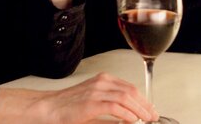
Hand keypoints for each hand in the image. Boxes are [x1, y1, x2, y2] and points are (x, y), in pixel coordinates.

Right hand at [0, 73, 156, 123]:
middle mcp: (101, 82)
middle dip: (145, 105)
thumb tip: (129, 115)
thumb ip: (110, 105)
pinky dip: (127, 114)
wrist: (48, 108)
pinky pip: (115, 107)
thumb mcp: (93, 101)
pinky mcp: (91, 103)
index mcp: (102, 80)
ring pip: (126, 98)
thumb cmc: (67, 108)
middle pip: (131, 91)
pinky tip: (132, 121)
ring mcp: (96, 91)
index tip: (151, 110)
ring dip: (139, 110)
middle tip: (153, 117)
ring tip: (146, 120)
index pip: (130, 87)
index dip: (143, 99)